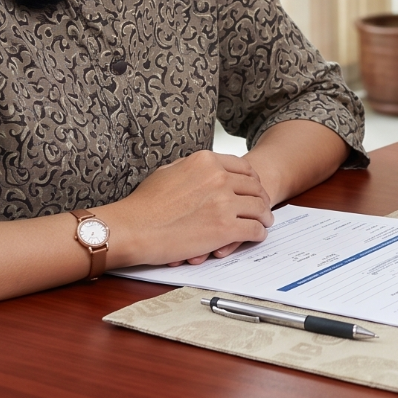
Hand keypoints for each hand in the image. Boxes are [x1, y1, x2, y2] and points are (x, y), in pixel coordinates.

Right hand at [105, 150, 272, 267]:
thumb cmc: (144, 204)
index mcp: (206, 161)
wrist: (134, 228)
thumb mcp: (168, 171)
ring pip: (259, 208)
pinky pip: (254, 229)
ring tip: (264, 222)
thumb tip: (203, 169)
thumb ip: (191, 168)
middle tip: (262, 207)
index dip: (252, 180)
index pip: (243, 167)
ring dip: (264, 216)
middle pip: (254, 187)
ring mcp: (224, 203)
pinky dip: (258, 234)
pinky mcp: (225, 228)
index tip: (253, 189)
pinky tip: (256, 236)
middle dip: (261, 198)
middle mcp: (219, 178)